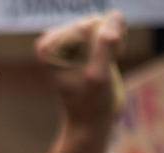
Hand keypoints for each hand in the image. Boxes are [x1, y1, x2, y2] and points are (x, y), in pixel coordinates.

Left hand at [35, 12, 125, 133]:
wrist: (91, 124)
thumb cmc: (91, 105)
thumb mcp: (98, 77)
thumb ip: (105, 46)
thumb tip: (114, 16)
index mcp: (48, 45)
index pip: (88, 27)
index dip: (100, 50)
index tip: (93, 74)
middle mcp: (55, 38)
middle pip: (96, 22)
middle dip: (106, 47)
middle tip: (100, 74)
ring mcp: (71, 38)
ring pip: (106, 24)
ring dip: (113, 47)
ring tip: (103, 70)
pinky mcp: (86, 41)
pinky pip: (112, 28)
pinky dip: (116, 46)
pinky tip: (107, 65)